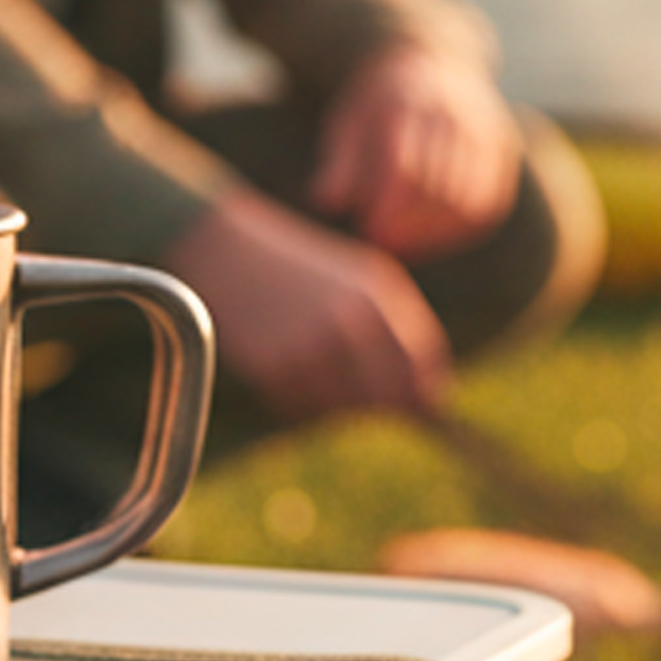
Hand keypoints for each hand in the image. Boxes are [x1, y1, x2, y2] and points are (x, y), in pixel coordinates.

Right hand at [166, 188, 452, 422]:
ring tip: (309, 367)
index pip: (422, 370)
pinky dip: (297, 401)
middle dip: (377, 405)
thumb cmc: (301, 269)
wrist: (228, 250)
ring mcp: (312, 346)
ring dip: (332, 403)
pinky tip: (283, 366)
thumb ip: (400, 332)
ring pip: (343, 410)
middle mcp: (351, 323)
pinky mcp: (275, 366)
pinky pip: (301, 411)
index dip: (421, 395)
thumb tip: (432, 398)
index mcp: (379, 297)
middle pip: (386, 398)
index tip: (412, 405)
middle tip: (352, 388)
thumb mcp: (359, 282)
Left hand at [305, 43, 520, 263]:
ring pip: (471, 199)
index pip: (404, 167)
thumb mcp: (347, 120)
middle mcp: (454, 113)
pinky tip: (434, 239)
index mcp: (408, 102)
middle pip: (440, 188)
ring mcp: (486, 130)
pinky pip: (493, 202)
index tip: (368, 233)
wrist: (431, 59)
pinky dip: (465, 230)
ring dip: (438, 234)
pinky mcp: (503, 149)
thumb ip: (337, 161)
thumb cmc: (378, 102)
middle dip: (411, 227)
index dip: (387, 208)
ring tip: (407, 247)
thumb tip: (325, 203)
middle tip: (385, 245)